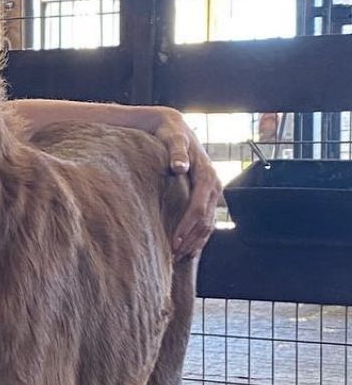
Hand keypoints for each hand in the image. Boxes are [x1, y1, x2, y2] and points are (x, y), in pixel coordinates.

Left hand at [149, 107, 224, 258]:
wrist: (177, 128)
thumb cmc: (172, 134)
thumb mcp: (172, 139)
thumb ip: (175, 153)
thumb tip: (179, 167)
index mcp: (207, 175)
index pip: (198, 208)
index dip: (187, 227)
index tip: (174, 242)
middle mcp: (214, 185)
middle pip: (206, 220)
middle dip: (190, 240)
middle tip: (173, 256)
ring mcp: (212, 192)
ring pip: (209, 224)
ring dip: (195, 242)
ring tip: (178, 256)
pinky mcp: (207, 196)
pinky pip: (207, 221)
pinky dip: (198, 237)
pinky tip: (187, 249)